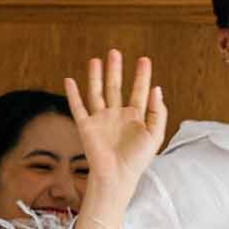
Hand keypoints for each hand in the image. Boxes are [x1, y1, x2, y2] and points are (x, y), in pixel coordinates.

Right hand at [64, 49, 167, 203]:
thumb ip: (159, 112)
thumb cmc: (137, 160)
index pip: (139, 91)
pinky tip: (69, 80)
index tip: (144, 60)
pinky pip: (78, 107)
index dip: (142, 76)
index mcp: (135, 117)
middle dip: (116, 70)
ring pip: (97, 92)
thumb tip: (157, 89)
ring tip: (96, 60)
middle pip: (115, 87)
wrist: (117, 176)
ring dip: (96, 76)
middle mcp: (117, 116)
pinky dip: (72, 94)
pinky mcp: (86, 126)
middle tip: (115, 52)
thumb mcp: (155, 135)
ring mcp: (101, 120)